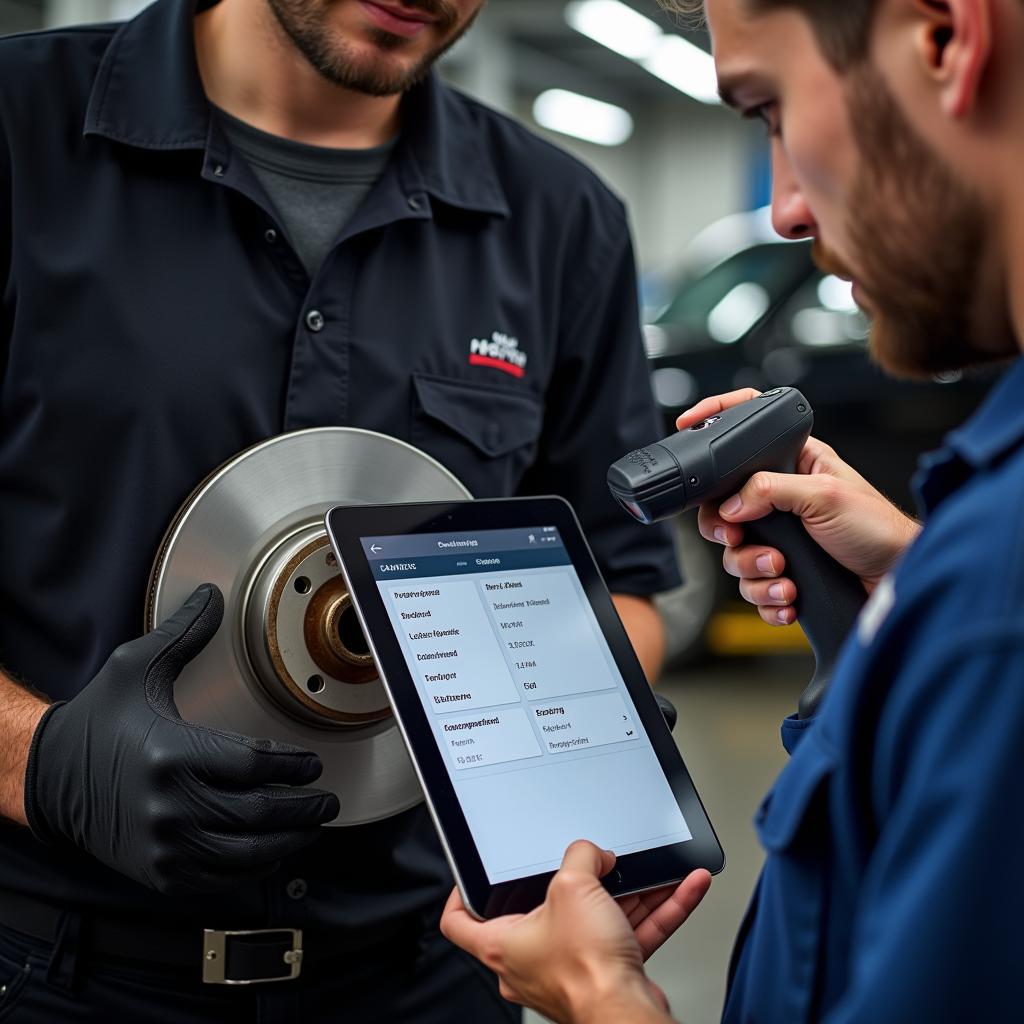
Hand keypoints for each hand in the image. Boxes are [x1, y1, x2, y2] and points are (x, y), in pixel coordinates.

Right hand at [23, 584, 339, 894]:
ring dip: (289, 841)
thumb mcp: (136, 667)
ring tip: (311, 828)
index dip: (294, 766)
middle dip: (305, 808)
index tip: (313, 764)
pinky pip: (219, 880)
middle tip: (327, 801)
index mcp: (172, 752)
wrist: (50, 777)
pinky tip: (271, 853)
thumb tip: (212, 595)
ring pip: (246, 853)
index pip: (256, 765)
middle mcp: (170, 804)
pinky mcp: (159, 872)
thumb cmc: (99, 719)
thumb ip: (184, 633)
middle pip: (260, 813)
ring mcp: (165, 845)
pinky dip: (253, 869)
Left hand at [441, 840, 710, 1023]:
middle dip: (579, 881)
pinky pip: (630, 932)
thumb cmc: (587, 972)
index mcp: (503, 942)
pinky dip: (656, 909)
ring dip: (630, 891)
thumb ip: (580, 855)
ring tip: (651, 868)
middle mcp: (531, 959)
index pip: (460, 919)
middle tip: (593, 861)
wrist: (628, 1015)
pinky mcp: (607, 974)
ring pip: (598, 917)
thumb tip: (593, 853)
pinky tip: (682, 887)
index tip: (474, 872)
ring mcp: (570, 968)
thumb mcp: (574, 886)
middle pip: (547, 907)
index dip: (462, 892)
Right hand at [677, 390, 920, 625]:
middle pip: (723, 513)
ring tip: (784, 573)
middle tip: (741, 540)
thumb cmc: (880, 529)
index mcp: (792, 467)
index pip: (744, 439)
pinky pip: (754, 590)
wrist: (899, 580)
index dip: (716, 424)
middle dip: (730, 537)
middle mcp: (781, 501)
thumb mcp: (825, 496)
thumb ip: (771, 489)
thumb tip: (730, 503)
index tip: (687, 426)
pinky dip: (768, 598)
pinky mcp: (785, 574)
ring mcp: (781, 539)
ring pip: (735, 557)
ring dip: (756, 573)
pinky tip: (791, 596)